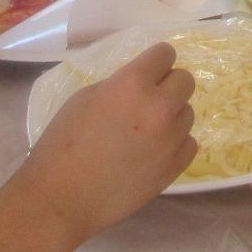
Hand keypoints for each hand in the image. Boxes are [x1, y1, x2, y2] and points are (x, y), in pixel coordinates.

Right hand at [16, 43, 196, 240]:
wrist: (61, 197)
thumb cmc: (62, 144)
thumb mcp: (85, 98)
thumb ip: (119, 85)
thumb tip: (141, 83)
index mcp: (132, 84)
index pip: (164, 54)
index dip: (156, 61)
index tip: (150, 69)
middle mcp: (159, 107)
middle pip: (185, 80)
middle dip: (168, 85)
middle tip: (148, 100)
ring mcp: (170, 139)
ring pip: (188, 113)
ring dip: (171, 116)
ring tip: (145, 132)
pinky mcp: (174, 167)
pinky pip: (189, 143)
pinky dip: (175, 143)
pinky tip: (154, 151)